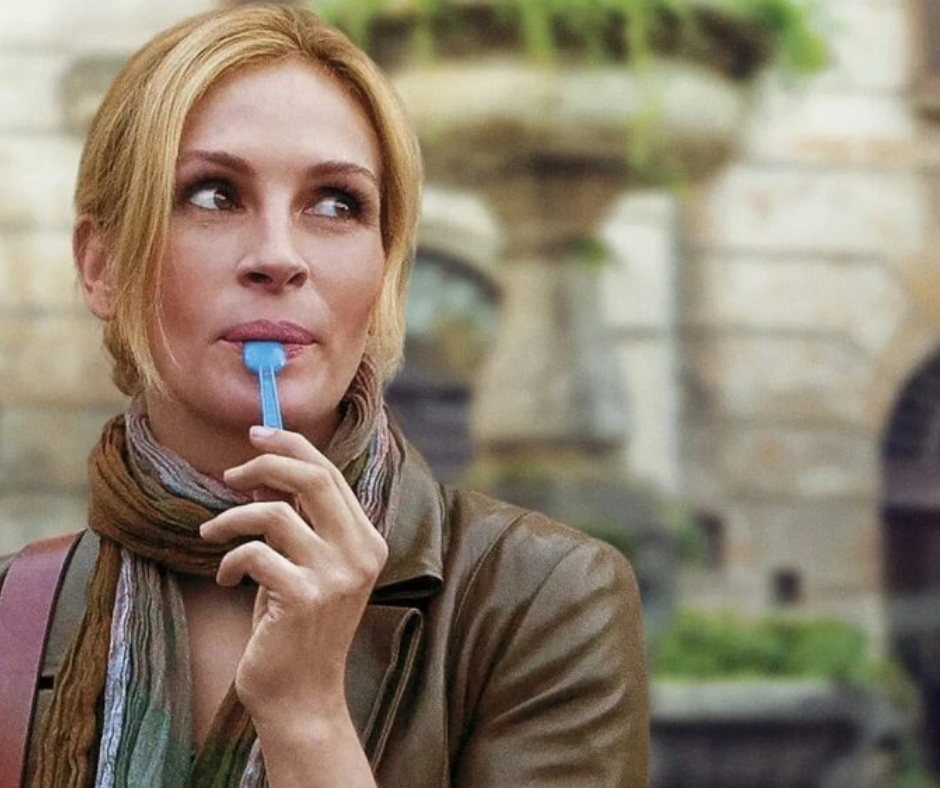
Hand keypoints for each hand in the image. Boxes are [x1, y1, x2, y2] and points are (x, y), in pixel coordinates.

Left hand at [199, 426, 388, 728]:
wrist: (301, 698)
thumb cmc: (297, 629)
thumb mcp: (306, 568)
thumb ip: (297, 524)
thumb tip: (259, 477)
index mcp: (368, 541)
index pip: (331, 475)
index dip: (292, 447)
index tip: (258, 435)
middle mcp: (360, 553)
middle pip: (313, 478)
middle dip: (265, 464)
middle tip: (229, 472)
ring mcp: (336, 575)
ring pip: (274, 514)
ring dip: (231, 520)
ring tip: (211, 534)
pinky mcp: (305, 596)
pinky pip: (253, 554)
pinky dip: (229, 561)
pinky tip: (226, 579)